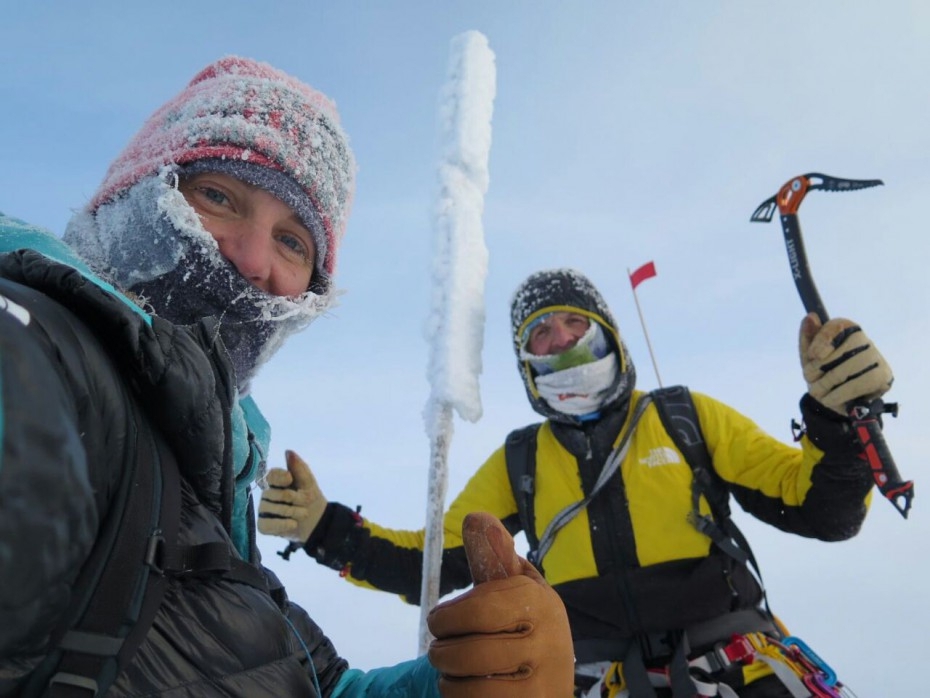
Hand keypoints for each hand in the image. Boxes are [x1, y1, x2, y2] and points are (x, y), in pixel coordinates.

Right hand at [257, 450, 326, 542]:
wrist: (316, 520)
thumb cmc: (310, 497)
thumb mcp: (308, 482)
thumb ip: (298, 467)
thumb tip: (288, 452)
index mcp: (276, 481)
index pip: (270, 475)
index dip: (279, 477)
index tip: (290, 479)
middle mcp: (267, 494)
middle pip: (275, 494)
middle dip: (294, 499)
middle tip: (306, 502)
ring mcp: (264, 510)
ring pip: (271, 509)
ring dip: (292, 513)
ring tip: (304, 514)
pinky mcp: (264, 525)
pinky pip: (266, 525)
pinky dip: (282, 525)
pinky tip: (293, 524)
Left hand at [427, 512, 573, 697]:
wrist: (553, 683)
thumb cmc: (525, 627)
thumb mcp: (515, 589)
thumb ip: (492, 557)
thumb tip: (476, 517)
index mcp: (541, 603)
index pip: (479, 609)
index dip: (447, 617)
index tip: (439, 620)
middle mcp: (550, 643)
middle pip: (469, 651)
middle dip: (442, 651)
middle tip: (439, 649)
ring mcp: (543, 684)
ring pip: (470, 684)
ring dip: (449, 677)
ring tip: (450, 670)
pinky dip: (459, 697)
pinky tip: (465, 688)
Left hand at [800, 313, 892, 414]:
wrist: (840, 401)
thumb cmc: (823, 373)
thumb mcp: (809, 356)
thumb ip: (808, 337)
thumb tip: (810, 316)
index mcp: (847, 329)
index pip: (836, 326)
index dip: (821, 340)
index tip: (812, 355)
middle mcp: (865, 340)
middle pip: (838, 353)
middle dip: (817, 370)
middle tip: (810, 379)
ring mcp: (876, 358)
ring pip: (844, 371)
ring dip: (824, 385)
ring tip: (817, 391)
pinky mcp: (883, 376)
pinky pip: (855, 386)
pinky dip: (837, 395)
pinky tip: (829, 399)